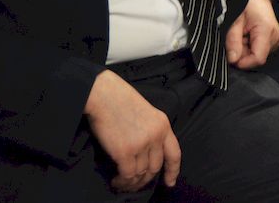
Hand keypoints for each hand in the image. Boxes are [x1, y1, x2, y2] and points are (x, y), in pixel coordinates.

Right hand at [85, 70, 180, 191]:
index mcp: (163, 125)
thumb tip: (147, 154)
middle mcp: (156, 136)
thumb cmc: (121, 101)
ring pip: (141, 173)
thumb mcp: (146, 113)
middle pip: (155, 167)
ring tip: (122, 182)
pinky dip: (122, 181)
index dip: (173, 171)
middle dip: (145, 179)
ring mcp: (141, 144)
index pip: (174, 154)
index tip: (170, 183)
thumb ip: (151, 131)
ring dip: (131, 182)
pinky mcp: (125, 152)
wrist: (104, 95)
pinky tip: (116, 180)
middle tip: (134, 183)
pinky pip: (128, 175)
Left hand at [225, 0, 278, 68]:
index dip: (243, 62)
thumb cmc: (246, 2)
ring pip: (257, 54)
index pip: (258, 58)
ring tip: (241, 34)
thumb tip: (233, 59)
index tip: (231, 57)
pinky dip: (249, 45)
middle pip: (256, 57)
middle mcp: (275, 37)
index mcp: (267, 31)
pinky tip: (246, 35)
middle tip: (235, 38)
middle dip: (242, 53)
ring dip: (245, 49)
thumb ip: (233, 41)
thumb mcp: (235, 20)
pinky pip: (259, 49)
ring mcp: (276, 39)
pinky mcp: (273, 39)